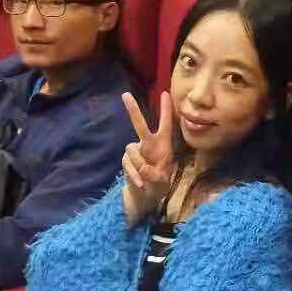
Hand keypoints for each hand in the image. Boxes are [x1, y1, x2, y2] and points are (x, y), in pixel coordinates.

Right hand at [121, 90, 176, 222]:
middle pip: (140, 125)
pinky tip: (140, 184)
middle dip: (133, 110)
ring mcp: (136, 151)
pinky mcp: (126, 160)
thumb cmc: (158, 185)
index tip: (165, 93)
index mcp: (163, 144)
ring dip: (139, 165)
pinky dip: (134, 175)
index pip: (165, 124)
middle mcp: (148, 144)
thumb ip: (155, 175)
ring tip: (146, 179)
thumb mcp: (162, 181)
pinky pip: (127, 164)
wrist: (145, 197)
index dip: (166, 110)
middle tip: (125, 94)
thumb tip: (142, 168)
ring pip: (132, 151)